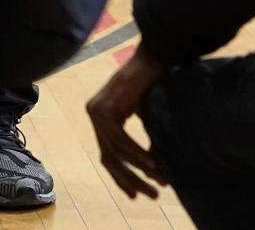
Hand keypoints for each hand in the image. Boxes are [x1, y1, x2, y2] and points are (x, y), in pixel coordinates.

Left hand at [85, 50, 168, 198]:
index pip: (108, 155)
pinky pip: (120, 139)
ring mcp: (96, 111)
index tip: (136, 196)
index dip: (122, 177)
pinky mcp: (104, 108)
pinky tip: (153, 163)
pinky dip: (136, 153)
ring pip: (116, 151)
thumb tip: (152, 171)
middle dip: (131, 179)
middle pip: (110, 158)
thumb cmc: (153, 84)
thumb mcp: (145, 117)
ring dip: (139, 169)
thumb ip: (140, 140)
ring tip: (160, 180)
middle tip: (152, 195)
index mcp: (101, 117)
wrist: (153, 58)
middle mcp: (94, 114)